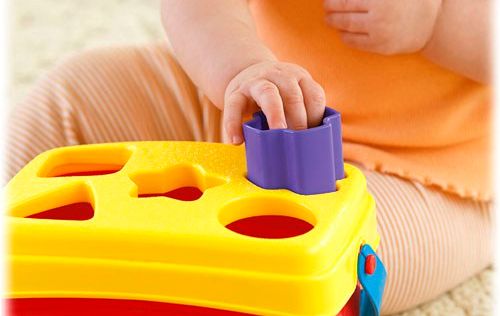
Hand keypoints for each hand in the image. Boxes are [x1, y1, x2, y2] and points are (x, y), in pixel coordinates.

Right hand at [223, 61, 325, 144]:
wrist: (246, 75)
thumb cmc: (276, 96)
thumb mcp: (293, 97)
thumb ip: (303, 114)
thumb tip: (316, 148)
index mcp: (299, 79)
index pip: (314, 95)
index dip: (316, 117)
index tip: (314, 137)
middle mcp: (280, 75)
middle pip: (293, 95)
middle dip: (298, 119)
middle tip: (299, 140)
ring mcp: (256, 82)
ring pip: (268, 93)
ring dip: (275, 114)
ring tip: (277, 133)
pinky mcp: (236, 92)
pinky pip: (234, 106)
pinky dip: (234, 123)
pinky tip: (237, 140)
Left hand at [324, 0, 441, 54]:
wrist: (435, 24)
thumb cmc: (414, 0)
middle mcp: (380, 13)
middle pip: (343, 9)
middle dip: (330, 8)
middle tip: (326, 7)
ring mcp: (380, 31)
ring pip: (347, 26)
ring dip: (334, 22)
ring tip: (329, 19)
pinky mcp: (381, 46)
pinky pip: (355, 42)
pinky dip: (345, 36)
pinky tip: (343, 32)